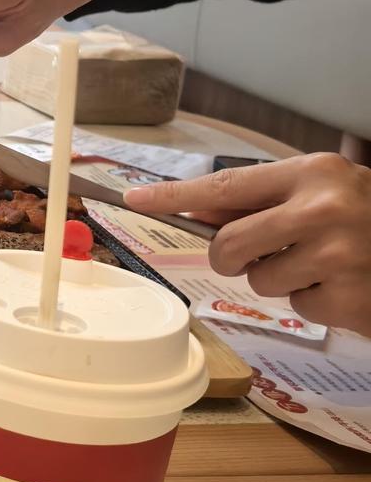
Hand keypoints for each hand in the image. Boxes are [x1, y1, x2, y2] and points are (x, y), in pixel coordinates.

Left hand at [124, 154, 370, 334]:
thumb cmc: (368, 219)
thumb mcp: (323, 192)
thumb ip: (266, 200)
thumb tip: (195, 212)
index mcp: (311, 172)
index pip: (225, 186)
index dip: (174, 197)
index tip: (134, 200)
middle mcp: (322, 208)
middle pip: (229, 244)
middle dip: (236, 257)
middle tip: (269, 252)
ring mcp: (337, 255)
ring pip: (259, 281)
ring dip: (284, 281)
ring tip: (324, 266)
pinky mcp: (348, 298)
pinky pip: (298, 308)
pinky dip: (316, 304)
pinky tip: (345, 287)